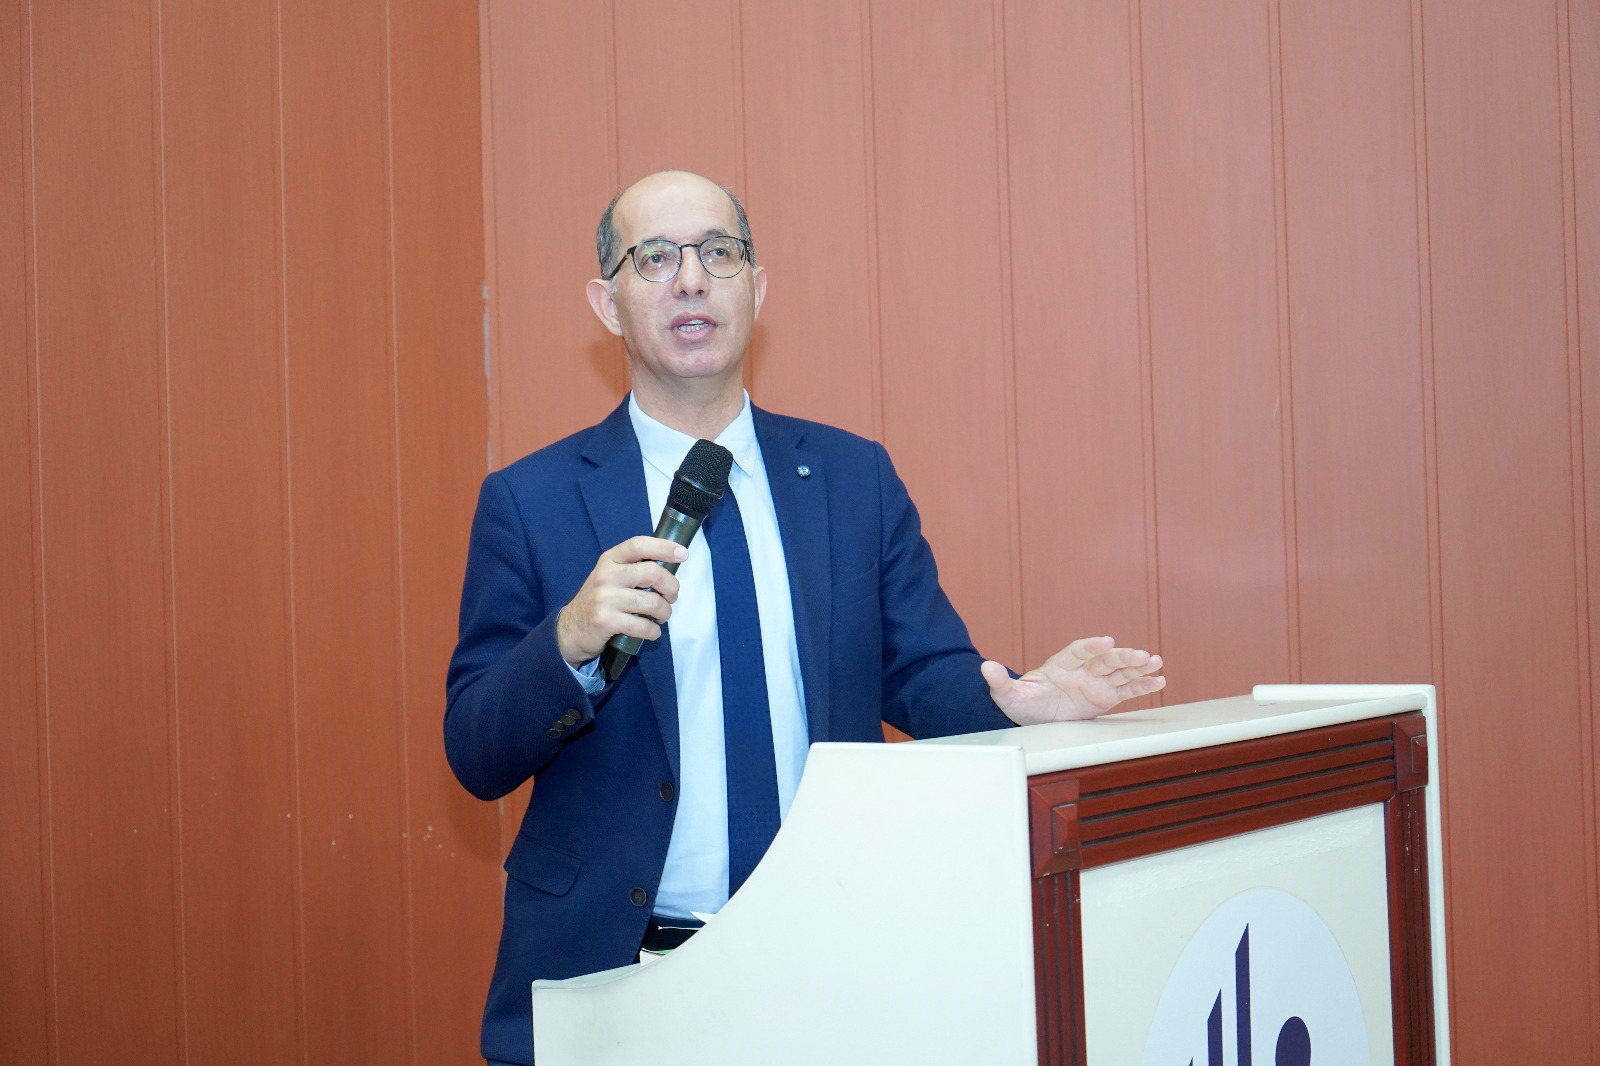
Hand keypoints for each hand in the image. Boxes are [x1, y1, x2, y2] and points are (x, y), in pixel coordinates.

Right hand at [556, 536, 687, 665]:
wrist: (570, 629)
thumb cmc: (599, 600)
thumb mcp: (610, 577)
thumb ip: (633, 568)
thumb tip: (669, 565)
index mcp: (609, 560)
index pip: (639, 545)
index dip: (664, 547)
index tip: (683, 553)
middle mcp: (606, 575)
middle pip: (653, 573)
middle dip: (671, 587)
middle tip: (671, 597)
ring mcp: (605, 598)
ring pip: (653, 602)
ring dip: (665, 612)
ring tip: (661, 616)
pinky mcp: (606, 621)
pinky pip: (643, 626)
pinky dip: (654, 631)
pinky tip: (651, 631)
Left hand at [980, 636, 1164, 724]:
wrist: (1032, 716)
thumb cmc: (1022, 702)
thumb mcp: (1007, 695)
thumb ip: (999, 682)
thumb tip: (985, 667)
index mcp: (1060, 665)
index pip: (1078, 651)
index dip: (1092, 646)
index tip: (1105, 640)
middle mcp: (1082, 670)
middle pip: (1104, 659)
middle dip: (1122, 656)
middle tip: (1142, 654)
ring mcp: (1095, 682)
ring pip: (1120, 672)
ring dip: (1138, 666)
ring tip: (1157, 662)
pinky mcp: (1105, 697)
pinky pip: (1126, 689)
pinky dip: (1142, 685)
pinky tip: (1159, 680)